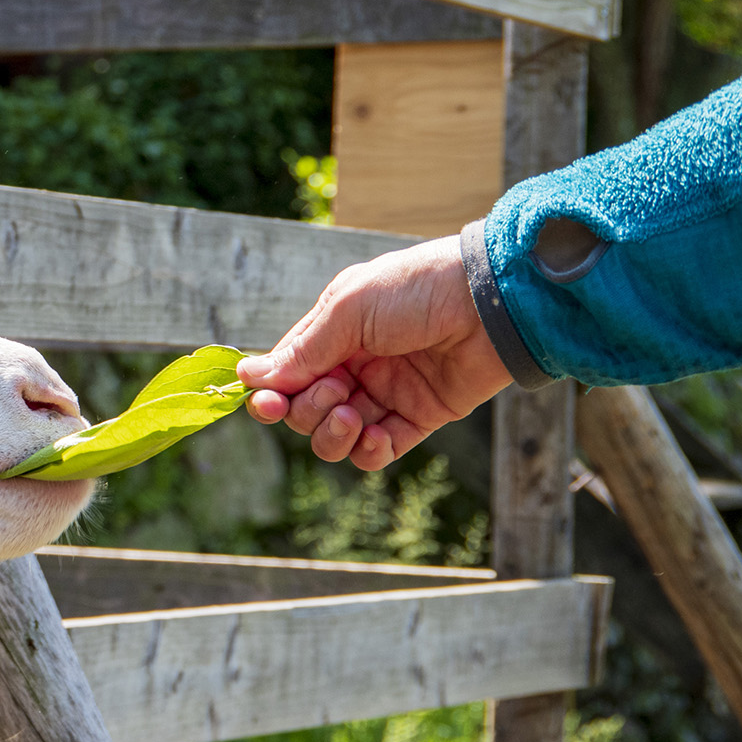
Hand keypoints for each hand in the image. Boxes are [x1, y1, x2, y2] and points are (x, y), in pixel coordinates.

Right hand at [235, 236, 512, 470]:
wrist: (493, 302)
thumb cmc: (418, 289)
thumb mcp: (348, 309)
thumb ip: (302, 350)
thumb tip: (248, 377)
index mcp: (332, 334)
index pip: (285, 375)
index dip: (271, 395)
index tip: (266, 405)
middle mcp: (354, 365)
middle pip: (304, 410)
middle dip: (306, 411)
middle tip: (331, 392)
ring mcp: (385, 394)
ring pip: (334, 436)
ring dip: (331, 435)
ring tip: (351, 416)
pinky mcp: (417, 418)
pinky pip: (377, 451)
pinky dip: (366, 452)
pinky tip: (372, 436)